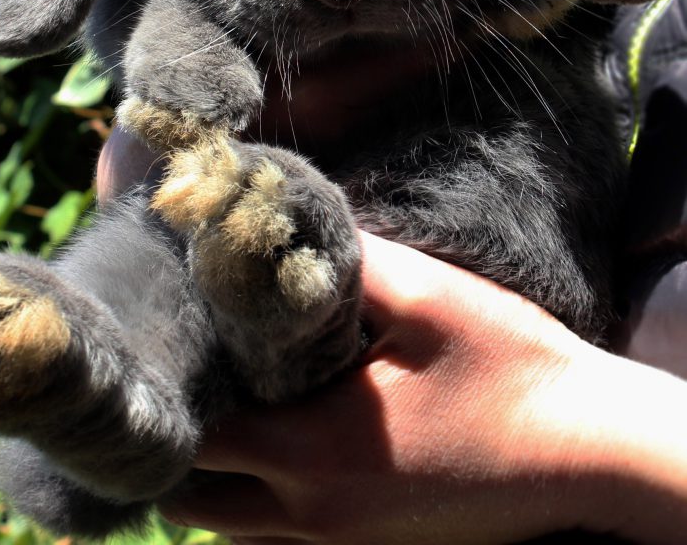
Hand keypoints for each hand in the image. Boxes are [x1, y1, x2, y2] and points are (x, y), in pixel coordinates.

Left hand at [96, 134, 686, 543]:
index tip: (147, 346)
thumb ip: (348, 263)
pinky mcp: (371, 544)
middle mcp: (314, 512)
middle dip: (167, 448)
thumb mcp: (430, 300)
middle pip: (193, 501)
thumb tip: (283, 225)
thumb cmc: (512, 371)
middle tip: (171, 378)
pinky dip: (251, 502)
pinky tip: (273, 443)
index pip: (190, 440)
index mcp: (314, 451)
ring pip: (230, 526)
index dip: (160, 395)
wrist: (589, 453)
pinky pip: (277, 538)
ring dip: (208, 476)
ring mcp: (343, 539)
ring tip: (213, 405)